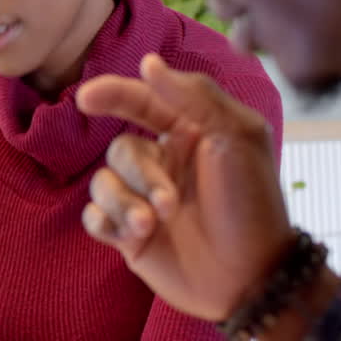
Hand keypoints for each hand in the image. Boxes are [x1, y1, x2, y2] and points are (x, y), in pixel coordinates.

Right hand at [76, 54, 293, 321]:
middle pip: (120, 150)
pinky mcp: (129, 235)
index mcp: (188, 134)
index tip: (87, 98)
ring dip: (124, 203)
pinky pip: (94, 217)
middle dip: (140, 175)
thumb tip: (148, 63)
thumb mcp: (238, 138)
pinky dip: (106, 222)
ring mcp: (143, 200)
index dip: (113, 95)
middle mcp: (161, 164)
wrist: (253, 278)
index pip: (142, 103)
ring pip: (104, 184)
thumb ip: (195, 96)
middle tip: (169, 204)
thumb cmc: (252, 205)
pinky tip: (129, 236)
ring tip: (151, 225)